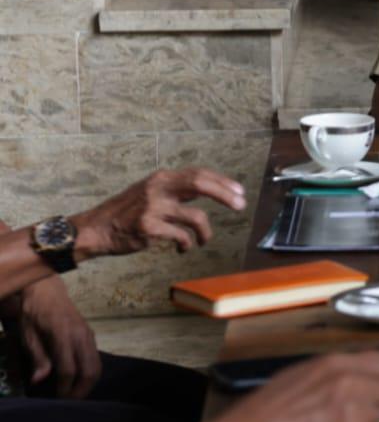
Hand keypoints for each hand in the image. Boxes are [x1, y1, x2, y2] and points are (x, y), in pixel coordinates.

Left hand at [0, 277, 100, 398]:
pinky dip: (90, 373)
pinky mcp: (90, 336)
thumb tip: (39, 380)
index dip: (64, 388)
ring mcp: (88, 335)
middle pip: (90, 370)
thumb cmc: (33, 313)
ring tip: (75, 393)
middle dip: (81, 390)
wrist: (47, 291)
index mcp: (63, 335)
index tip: (57, 399)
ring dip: (88, 383)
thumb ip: (37, 357)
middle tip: (69, 401)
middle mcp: (81, 336)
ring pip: (97, 365)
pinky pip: (95, 358)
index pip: (69, 369)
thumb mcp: (28, 335)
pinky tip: (78, 379)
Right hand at [70, 167, 245, 258]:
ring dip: (206, 233)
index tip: (239, 191)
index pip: (199, 173)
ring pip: (196, 218)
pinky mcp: (148, 228)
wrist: (95, 230)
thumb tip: (210, 187)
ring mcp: (153, 208)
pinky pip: (181, 236)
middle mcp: (158, 188)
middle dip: (225, 195)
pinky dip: (187, 244)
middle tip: (240, 205)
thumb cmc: (126, 212)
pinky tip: (183, 247)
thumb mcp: (150, 192)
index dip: (223, 182)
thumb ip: (176, 189)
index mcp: (161, 178)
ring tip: (203, 240)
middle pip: (201, 184)